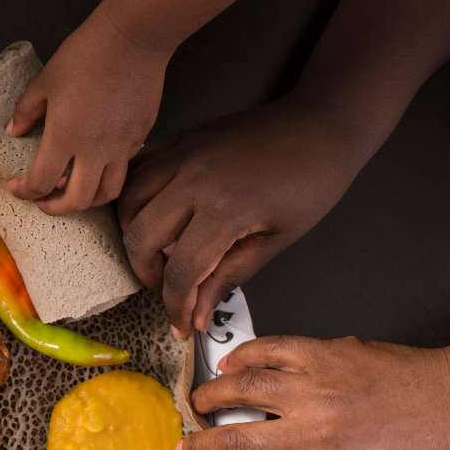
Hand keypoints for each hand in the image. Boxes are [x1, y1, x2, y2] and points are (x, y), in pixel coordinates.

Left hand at [5, 7, 169, 214]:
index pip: (41, 183)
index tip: (16, 187)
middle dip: (56, 208)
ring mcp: (121, 146)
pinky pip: (123, 167)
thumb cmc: (85, 54)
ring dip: (87, 200)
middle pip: (77, 202)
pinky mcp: (139, 136)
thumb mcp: (45, 81)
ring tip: (73, 189)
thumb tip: (12, 132)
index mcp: (65, 137)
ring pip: (107, 193)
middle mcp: (95, 150)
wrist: (133, 37)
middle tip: (44, 200)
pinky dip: (106, 173)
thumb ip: (26, 112)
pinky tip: (96, 160)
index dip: (24, 192)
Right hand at [118, 93, 378, 333]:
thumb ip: (230, 277)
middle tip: (171, 288)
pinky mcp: (180, 140)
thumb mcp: (277, 240)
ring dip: (134, 235)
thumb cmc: (311, 182)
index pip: (180, 271)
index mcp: (226, 208)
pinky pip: (136, 169)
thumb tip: (198, 315)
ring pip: (127, 202)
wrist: (321, 125)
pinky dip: (132, 195)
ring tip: (158, 252)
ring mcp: (183, 155)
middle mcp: (194, 179)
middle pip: (140, 238)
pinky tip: (149, 213)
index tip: (183, 324)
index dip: (176, 306)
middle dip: (148, 275)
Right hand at [175, 334, 449, 449]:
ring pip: (240, 389)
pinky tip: (231, 363)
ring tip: (200, 402)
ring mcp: (316, 389)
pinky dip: (244, 356)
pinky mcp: (324, 353)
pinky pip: (269, 351)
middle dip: (198, 447)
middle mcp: (313, 433)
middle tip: (184, 449)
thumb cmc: (417, 448)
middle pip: (232, 442)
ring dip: (211, 396)